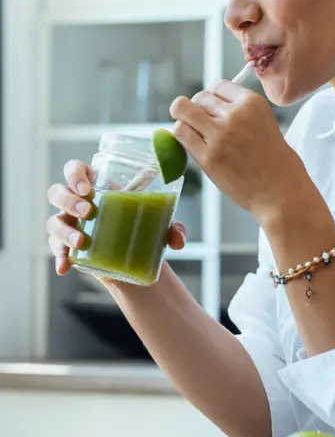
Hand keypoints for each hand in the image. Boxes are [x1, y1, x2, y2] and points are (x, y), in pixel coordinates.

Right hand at [45, 159, 186, 276]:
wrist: (135, 257)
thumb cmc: (143, 228)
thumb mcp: (160, 225)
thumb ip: (174, 228)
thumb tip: (178, 237)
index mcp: (98, 186)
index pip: (75, 170)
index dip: (75, 174)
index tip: (87, 188)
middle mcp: (78, 202)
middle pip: (57, 192)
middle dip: (68, 200)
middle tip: (88, 211)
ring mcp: (69, 224)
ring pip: (53, 221)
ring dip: (63, 230)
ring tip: (81, 240)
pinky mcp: (67, 246)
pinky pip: (55, 248)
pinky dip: (60, 257)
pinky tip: (65, 266)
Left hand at [170, 80, 303, 221]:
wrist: (282, 193)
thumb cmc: (279, 164)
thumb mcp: (267, 124)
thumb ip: (242, 113)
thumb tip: (212, 108)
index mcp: (253, 103)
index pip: (218, 85)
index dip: (213, 97)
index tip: (214, 108)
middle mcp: (235, 114)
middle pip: (199, 97)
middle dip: (197, 108)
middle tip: (202, 124)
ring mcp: (219, 135)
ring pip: (182, 111)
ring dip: (184, 119)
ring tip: (193, 132)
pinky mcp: (207, 157)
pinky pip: (180, 134)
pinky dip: (182, 136)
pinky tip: (191, 144)